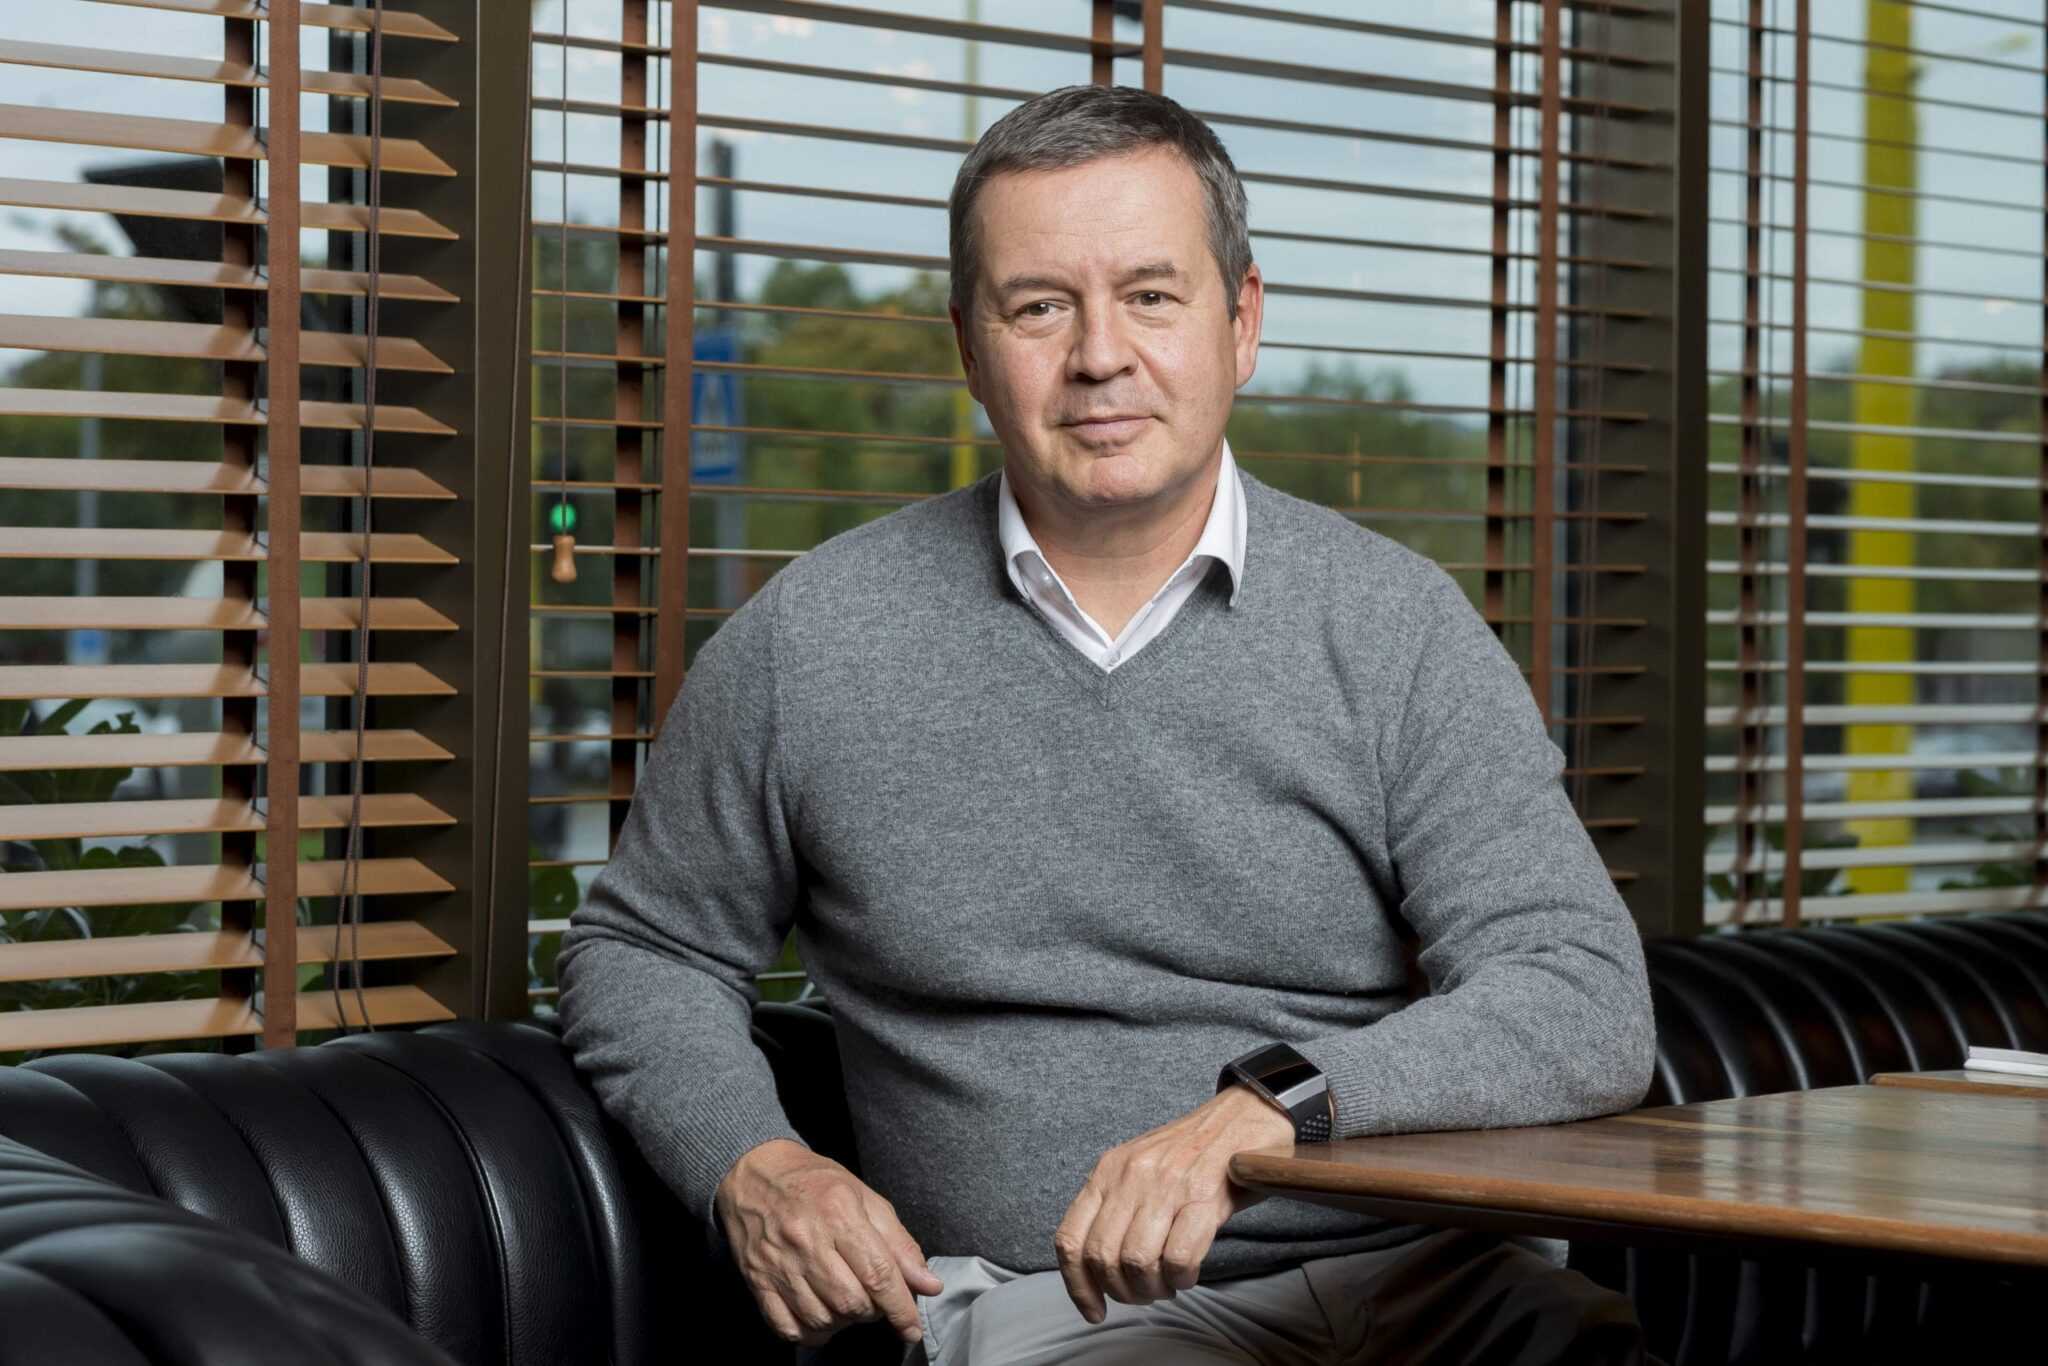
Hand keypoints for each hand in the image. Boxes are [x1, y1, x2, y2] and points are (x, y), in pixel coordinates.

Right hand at [714, 1138, 943, 1347]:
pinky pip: (787, 1328)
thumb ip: (899, 1243)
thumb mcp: (865, 1198)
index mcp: (839, 1213)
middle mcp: (807, 1240)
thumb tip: (929, 1284)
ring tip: (847, 1302)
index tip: (911, 1327)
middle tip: (874, 1297)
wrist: (755, 1173)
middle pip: (851, 1302)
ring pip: (821, 1319)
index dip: (901, 1308)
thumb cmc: (815, 1183)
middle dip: (872, 1311)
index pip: (878, 1274)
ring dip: (843, 1322)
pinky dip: (810, 1333)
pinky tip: (821, 1316)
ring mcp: (778, 1264)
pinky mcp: (757, 1281)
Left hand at [1054, 1085, 1295, 1322]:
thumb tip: (1099, 1267)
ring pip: (1137, 1262)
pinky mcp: (1205, 1198)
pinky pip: (1178, 1259)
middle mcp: (1131, 1176)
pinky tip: (1189, 1274)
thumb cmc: (1192, 1151)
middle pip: (1103, 1258)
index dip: (1077, 1286)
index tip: (1094, 1310)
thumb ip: (1115, 1204)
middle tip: (1145, 1293)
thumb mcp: (1139, 1165)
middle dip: (1123, 1292)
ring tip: (1168, 1285)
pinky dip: (1182, 1278)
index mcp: (1108, 1170)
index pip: (1071, 1239)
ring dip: (1153, 1289)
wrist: (1244, 1116)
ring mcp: (1167, 1185)